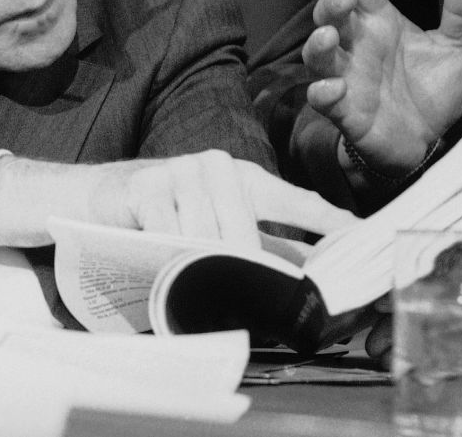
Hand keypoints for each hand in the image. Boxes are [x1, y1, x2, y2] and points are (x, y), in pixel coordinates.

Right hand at [0, 151, 357, 249]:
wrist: (95, 199)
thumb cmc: (164, 217)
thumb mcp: (215, 227)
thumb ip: (261, 248)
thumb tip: (311, 276)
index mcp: (242, 176)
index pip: (296, 200)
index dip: (330, 224)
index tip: (366, 243)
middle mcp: (216, 166)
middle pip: (246, 234)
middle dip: (245, 271)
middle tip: (248, 295)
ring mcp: (180, 172)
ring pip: (206, 239)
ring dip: (199, 269)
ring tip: (191, 280)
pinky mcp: (145, 185)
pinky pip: (168, 236)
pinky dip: (167, 259)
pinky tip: (162, 262)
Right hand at [299, 0, 461, 173]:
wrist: (426, 141)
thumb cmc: (431, 90)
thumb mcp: (455, 49)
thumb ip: (461, 12)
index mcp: (380, 24)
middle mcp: (357, 46)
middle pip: (331, 16)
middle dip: (331, 4)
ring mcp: (346, 77)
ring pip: (318, 55)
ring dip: (318, 43)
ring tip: (328, 35)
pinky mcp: (344, 111)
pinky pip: (323, 99)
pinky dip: (323, 92)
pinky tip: (333, 86)